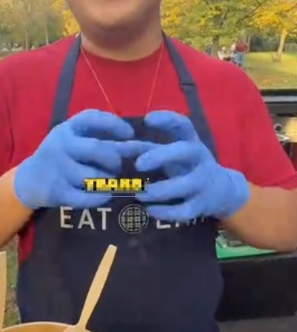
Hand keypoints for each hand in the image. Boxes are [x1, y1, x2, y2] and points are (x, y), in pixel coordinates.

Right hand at [13, 109, 147, 209]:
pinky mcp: (57, 191)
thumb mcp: (74, 140)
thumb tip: (140, 144)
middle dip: (115, 160)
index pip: (92, 118)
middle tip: (117, 166)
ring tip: (109, 181)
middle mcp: (60, 145)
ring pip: (96, 177)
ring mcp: (57, 169)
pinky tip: (104, 195)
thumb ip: (102, 138)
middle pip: (98, 150)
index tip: (130, 135)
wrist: (29, 180)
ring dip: (109, 181)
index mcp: (66, 129)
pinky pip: (88, 197)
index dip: (115, 125)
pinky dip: (101, 197)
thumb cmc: (61, 156)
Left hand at [134, 111, 248, 221]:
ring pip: (184, 185)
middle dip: (161, 156)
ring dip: (159, 190)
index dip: (168, 120)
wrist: (221, 191)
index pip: (183, 125)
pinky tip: (149, 210)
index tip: (148, 119)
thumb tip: (109, 147)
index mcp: (189, 142)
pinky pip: (184, 211)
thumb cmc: (184, 166)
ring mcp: (203, 182)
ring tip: (139, 194)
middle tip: (138, 164)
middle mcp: (199, 159)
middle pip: (185, 151)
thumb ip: (141, 149)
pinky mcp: (202, 205)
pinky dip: (165, 212)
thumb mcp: (168, 153)